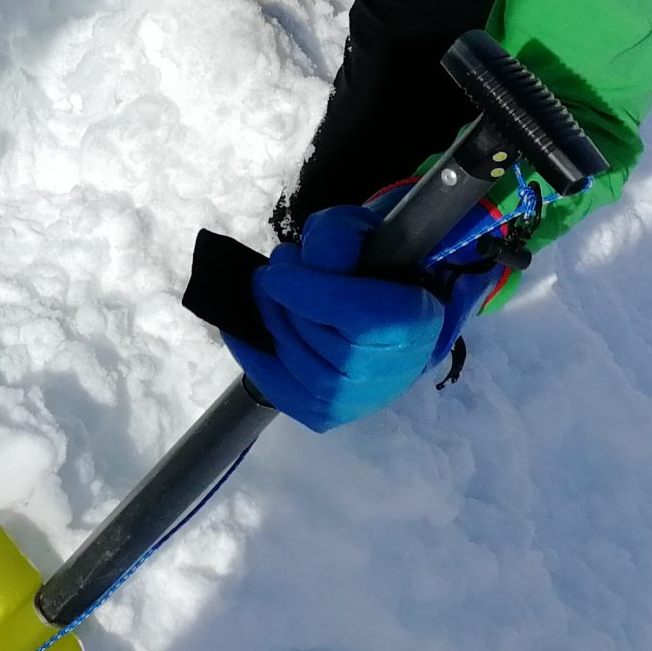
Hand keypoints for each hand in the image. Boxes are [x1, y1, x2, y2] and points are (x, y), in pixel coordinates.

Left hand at [221, 204, 497, 431]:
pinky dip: (253, 355)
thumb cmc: (375, 275)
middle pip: (310, 332)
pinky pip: (276, 387)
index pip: (346, 311)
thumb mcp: (361, 234)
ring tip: (271, 296)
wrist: (397, 331)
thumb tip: (292, 266)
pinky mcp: (326, 415)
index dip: (301, 284)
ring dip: (269, 320)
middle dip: (280, 297)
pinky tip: (245, 330)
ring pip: (290, 357)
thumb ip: (334, 237)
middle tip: (274, 274)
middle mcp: (384, 371)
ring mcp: (353, 401)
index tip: (282, 261)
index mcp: (405, 321)